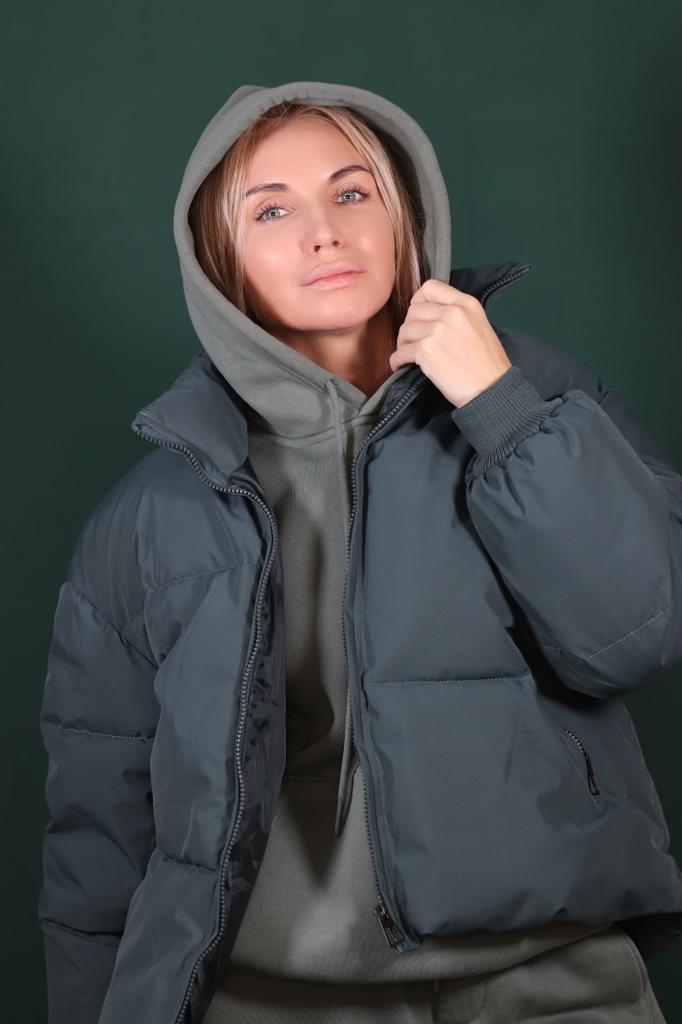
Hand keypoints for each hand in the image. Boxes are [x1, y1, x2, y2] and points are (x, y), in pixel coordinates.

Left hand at [388, 279, 512, 407]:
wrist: (492, 389)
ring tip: (409, 355)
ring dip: (403, 344)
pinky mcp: (426, 351)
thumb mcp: (479, 325)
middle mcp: (451, 313)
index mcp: (466, 304)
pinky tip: (402, 366)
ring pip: (404, 330)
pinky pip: (400, 353)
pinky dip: (397, 361)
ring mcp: (437, 331)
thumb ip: (457, 315)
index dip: (419, 302)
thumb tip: (430, 315)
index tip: (420, 317)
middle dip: (410, 327)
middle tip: (413, 341)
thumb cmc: (488, 364)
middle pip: (413, 310)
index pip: (430, 287)